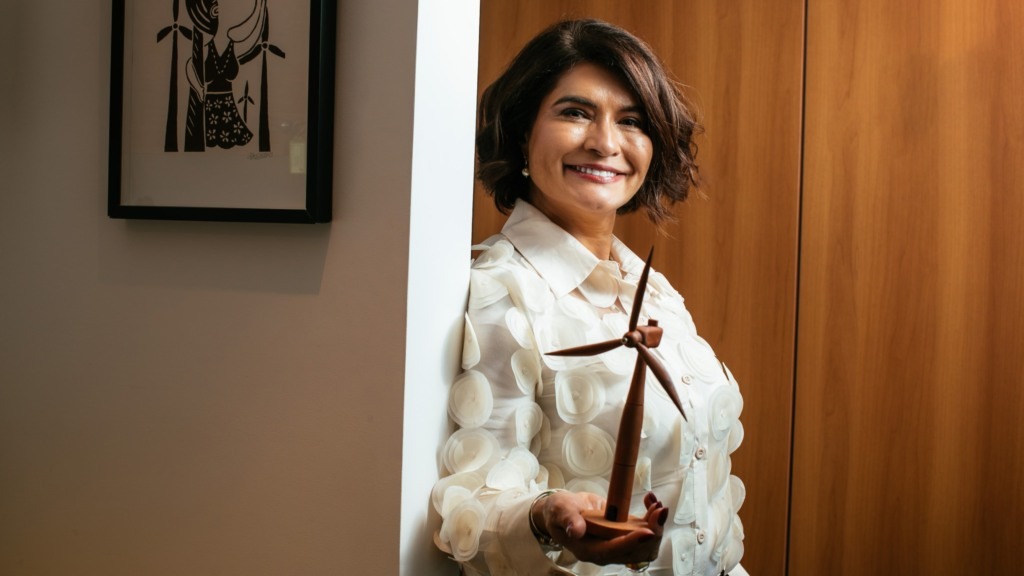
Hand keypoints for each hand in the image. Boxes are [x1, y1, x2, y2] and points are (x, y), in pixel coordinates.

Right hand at [531, 491, 667, 565]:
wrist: (563, 512)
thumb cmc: (559, 511)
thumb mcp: (560, 509)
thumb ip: (568, 519)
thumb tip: (575, 531)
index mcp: (589, 549)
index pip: (614, 550)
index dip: (632, 542)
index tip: (648, 531)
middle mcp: (606, 552)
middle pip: (637, 552)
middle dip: (653, 532)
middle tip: (659, 509)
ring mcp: (617, 545)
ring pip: (646, 545)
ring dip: (657, 526)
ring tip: (656, 504)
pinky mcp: (625, 535)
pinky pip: (646, 533)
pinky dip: (653, 519)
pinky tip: (650, 501)